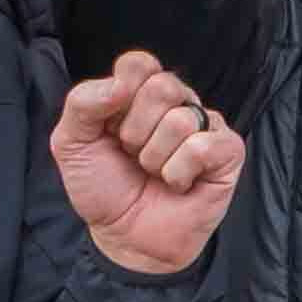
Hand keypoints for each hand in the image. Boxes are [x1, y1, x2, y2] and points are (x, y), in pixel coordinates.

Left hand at [51, 49, 243, 281]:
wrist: (125, 238)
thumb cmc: (104, 189)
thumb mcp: (72, 143)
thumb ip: (83, 103)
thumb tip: (120, 83)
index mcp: (140, 94)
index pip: (139, 63)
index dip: (121, 93)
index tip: (111, 127)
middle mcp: (177, 104)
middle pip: (164, 86)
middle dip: (137, 131)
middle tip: (133, 154)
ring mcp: (206, 126)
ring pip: (182, 120)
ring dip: (156, 159)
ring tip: (154, 174)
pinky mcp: (228, 152)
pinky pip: (203, 146)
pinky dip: (179, 172)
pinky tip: (178, 185)